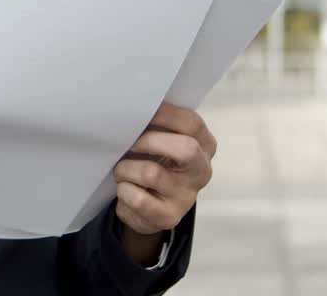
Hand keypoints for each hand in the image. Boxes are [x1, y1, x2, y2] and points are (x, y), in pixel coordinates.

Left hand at [114, 104, 215, 239]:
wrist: (151, 208)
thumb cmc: (156, 163)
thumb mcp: (164, 141)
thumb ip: (158, 126)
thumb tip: (133, 110)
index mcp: (205, 146)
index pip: (192, 123)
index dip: (165, 114)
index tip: (141, 112)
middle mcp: (202, 172)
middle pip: (186, 149)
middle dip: (149, 141)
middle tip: (129, 144)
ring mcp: (187, 197)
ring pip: (151, 173)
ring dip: (126, 168)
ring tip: (121, 170)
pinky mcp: (169, 217)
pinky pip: (138, 199)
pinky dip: (123, 191)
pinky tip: (125, 189)